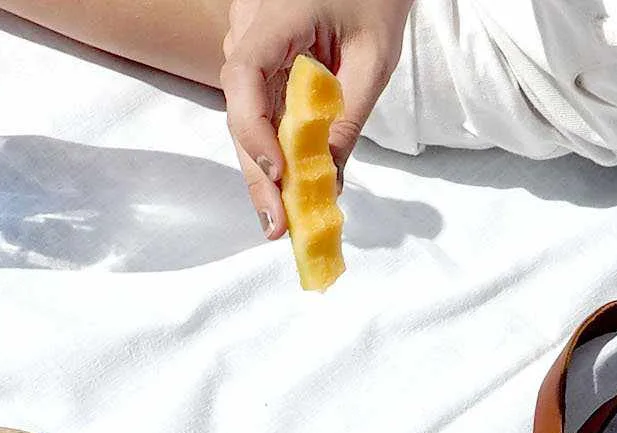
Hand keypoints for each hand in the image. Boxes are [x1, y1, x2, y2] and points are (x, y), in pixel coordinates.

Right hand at [220, 0, 409, 237]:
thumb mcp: (375, 59)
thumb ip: (349, 119)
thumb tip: (330, 184)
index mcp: (275, 18)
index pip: (243, 78)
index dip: (254, 132)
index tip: (281, 175)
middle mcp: (248, 29)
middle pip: (240, 111)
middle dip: (258, 174)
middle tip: (278, 228)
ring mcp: (250, 44)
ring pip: (247, 115)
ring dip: (264, 167)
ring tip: (283, 218)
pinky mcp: (261, 59)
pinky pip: (260, 107)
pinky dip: (273, 146)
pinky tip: (287, 185)